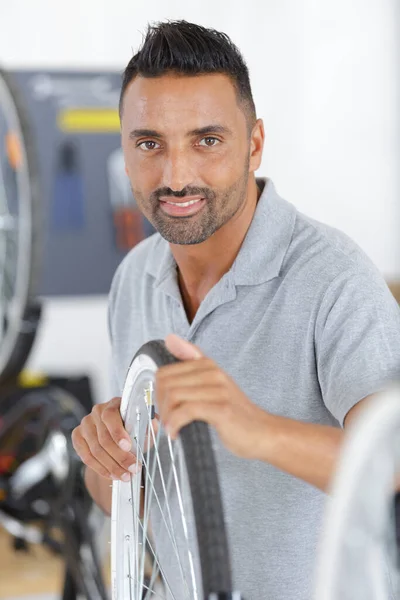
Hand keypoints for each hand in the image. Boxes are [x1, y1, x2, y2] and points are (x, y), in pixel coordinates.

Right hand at [72, 396, 157, 480]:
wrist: (118, 438)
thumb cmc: (134, 430)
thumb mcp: (144, 425)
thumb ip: (150, 423)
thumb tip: (154, 422)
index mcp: (113, 404)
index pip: (110, 416)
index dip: (118, 433)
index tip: (128, 447)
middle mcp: (96, 411)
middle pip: (103, 437)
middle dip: (119, 457)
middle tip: (132, 469)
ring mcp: (85, 424)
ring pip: (95, 450)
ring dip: (111, 466)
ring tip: (125, 476)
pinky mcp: (77, 436)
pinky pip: (86, 456)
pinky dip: (100, 468)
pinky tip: (111, 475)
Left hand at [157, 335, 268, 458]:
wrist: (263, 432)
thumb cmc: (234, 412)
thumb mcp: (212, 383)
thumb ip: (192, 361)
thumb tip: (169, 337)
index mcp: (207, 365)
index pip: (164, 373)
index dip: (158, 394)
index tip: (165, 410)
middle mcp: (213, 372)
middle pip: (166, 385)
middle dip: (160, 406)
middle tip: (167, 421)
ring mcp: (219, 390)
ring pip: (174, 396)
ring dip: (167, 417)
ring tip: (172, 429)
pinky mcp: (222, 408)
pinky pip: (187, 410)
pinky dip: (176, 423)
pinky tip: (177, 433)